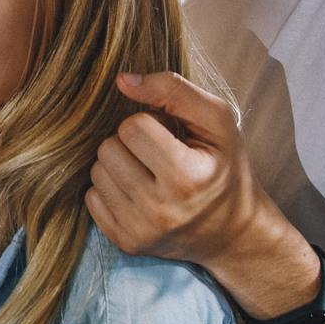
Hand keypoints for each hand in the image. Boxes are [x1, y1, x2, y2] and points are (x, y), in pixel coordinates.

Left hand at [86, 70, 319, 316]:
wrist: (233, 231)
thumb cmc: (225, 167)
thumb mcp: (217, 121)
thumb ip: (173, 90)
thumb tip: (122, 80)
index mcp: (187, 176)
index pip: (132, 127)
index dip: (150, 122)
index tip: (172, 137)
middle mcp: (161, 209)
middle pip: (108, 149)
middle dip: (131, 143)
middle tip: (159, 154)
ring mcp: (141, 231)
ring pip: (97, 171)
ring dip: (119, 164)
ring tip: (150, 172)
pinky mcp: (127, 243)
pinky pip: (91, 199)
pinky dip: (110, 189)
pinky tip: (138, 191)